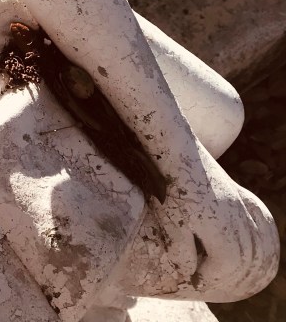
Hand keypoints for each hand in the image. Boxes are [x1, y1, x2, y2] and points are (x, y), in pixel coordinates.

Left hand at [141, 145, 277, 300]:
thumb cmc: (168, 188)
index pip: (227, 266)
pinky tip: (243, 241)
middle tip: (205, 274)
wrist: (174, 149)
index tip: (195, 279)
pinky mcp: (237, 192)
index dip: (210, 277)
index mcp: (220, 229)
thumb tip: (192, 273)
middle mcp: (236, 218)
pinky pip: (259, 219)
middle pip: (245, 257)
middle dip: (226, 272)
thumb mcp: (170, 225)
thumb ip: (183, 253)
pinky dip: (257, 235)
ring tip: (220, 262)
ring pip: (256, 240)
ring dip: (243, 257)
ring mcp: (239, 203)